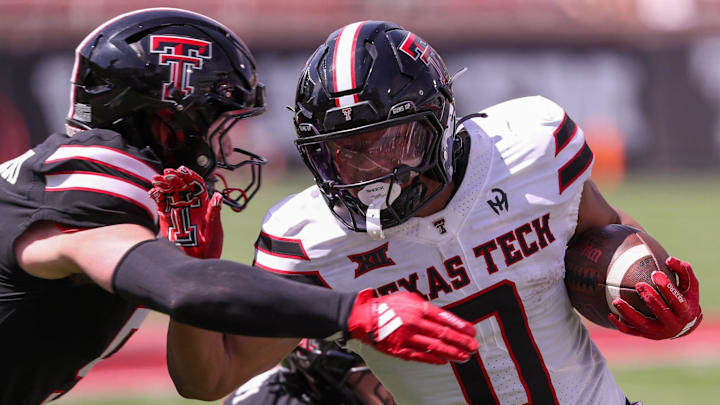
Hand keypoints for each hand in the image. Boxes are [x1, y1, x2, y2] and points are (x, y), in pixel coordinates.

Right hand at [149, 166, 223, 258]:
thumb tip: (218, 196)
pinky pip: (160, 206)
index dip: (190, 177)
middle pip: (181, 187)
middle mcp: (190, 207)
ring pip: (169, 194)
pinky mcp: (166, 221)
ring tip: (156, 179)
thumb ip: (214, 214)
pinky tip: (153, 192)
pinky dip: (156, 198)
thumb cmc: (210, 250)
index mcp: (204, 206)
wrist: (195, 266)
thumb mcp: (214, 232)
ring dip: (163, 185)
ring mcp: (177, 213)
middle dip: (174, 178)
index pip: (197, 186)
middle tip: (168, 173)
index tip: (183, 170)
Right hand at [346, 289, 477, 363]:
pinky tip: (446, 361)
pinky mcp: (400, 350)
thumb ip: (425, 307)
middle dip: (461, 341)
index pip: (444, 318)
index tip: (472, 331)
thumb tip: (444, 317)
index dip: (460, 326)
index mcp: (418, 307)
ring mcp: (407, 337)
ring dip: (453, 353)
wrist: (365, 317)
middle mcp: (414, 322)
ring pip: (435, 347)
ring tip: (465, 357)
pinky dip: (435, 359)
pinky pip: (421, 356)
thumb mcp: (407, 297)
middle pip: (443, 334)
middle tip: (474, 346)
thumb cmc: (388, 306)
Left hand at [609, 257, 701, 339]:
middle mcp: (673, 325)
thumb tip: (669, 259)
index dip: (667, 289)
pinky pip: (631, 332)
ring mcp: (659, 333)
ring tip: (616, 301)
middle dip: (650, 299)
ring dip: (628, 313)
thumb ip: (683, 271)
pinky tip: (610, 314)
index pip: (678, 302)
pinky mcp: (646, 336)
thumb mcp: (689, 285)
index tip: (656, 274)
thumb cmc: (684, 298)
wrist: (682, 324)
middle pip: (661, 313)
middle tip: (639, 284)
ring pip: (642, 324)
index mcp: (686, 313)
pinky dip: (620, 324)